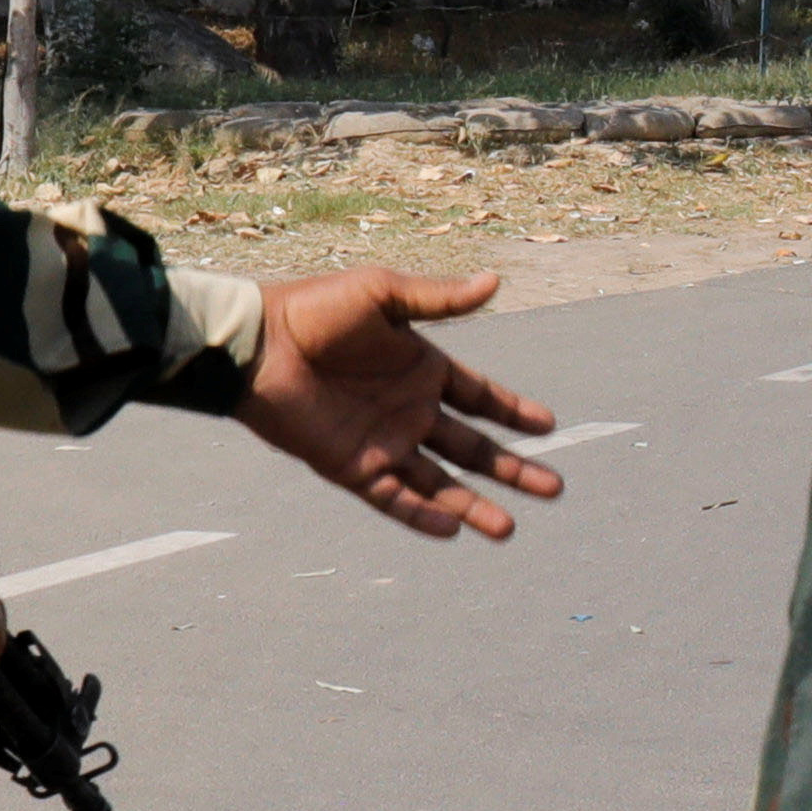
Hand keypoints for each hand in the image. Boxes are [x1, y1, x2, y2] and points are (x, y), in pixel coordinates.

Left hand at [235, 266, 563, 538]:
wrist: (257, 345)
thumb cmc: (314, 309)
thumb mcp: (383, 295)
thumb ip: (439, 299)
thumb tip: (494, 281)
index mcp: (422, 369)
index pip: (481, 398)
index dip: (514, 412)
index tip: (549, 427)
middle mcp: (409, 410)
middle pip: (472, 449)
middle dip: (512, 469)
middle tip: (553, 488)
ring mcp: (383, 442)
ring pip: (440, 484)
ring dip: (475, 505)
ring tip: (507, 529)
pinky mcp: (352, 467)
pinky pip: (394, 499)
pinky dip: (421, 516)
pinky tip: (452, 529)